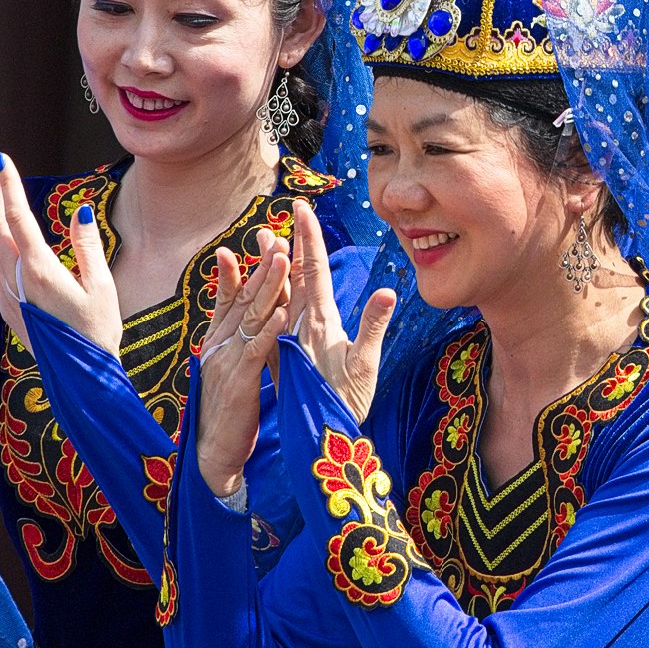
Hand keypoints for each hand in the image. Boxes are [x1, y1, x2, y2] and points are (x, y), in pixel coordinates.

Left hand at [0, 154, 122, 356]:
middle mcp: (18, 280)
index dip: (10, 186)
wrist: (80, 376)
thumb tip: (80, 210)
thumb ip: (88, 245)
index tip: (3, 160)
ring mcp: (9, 295)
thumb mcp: (102, 286)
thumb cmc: (98, 331)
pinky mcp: (8, 308)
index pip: (18, 217)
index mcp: (42, 270)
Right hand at [193, 236, 290, 499]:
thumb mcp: (232, 371)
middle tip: (273, 234)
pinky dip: (270, 330)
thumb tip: (250, 321)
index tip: (252, 242)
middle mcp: (221, 346)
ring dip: (268, 286)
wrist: (213, 455)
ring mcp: (228, 361)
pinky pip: (257, 351)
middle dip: (260, 266)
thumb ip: (241, 343)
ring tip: (283, 258)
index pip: (231, 299)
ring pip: (251, 317)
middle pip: (243, 299)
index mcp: (220, 342)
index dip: (240, 270)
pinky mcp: (239, 383)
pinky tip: (283, 311)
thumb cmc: (228, 414)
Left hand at [285, 198, 394, 422]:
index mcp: (320, 322)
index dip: (308, 237)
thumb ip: (374, 327)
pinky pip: (270, 318)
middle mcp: (299, 326)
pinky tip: (261, 288)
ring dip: (273, 265)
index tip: (300, 207)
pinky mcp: (281, 357)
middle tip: (282, 211)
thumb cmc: (347, 403)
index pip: (312, 270)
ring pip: (278, 293)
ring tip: (265, 238)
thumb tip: (387, 291)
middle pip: (292, 275)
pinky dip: (267, 297)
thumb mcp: (366, 366)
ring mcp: (287, 340)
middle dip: (289, 242)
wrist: (318, 440)